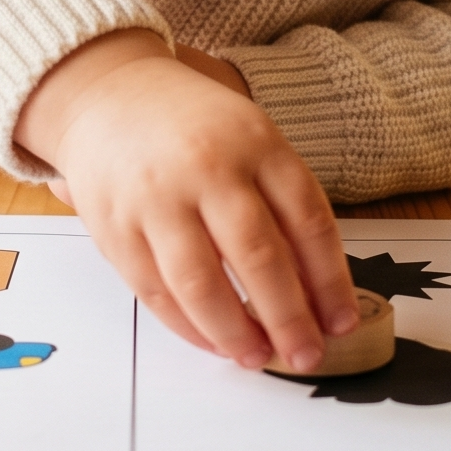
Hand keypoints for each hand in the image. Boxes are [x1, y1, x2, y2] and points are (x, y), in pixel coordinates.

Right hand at [17, 30, 356, 370]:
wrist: (108, 92)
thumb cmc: (195, 128)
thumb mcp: (252, 141)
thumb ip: (283, 205)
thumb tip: (317, 293)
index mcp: (256, 142)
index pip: (307, 220)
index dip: (330, 280)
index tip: (342, 322)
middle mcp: (207, 168)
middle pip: (259, 255)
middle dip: (289, 318)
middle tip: (307, 355)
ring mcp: (156, 198)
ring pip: (201, 283)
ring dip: (235, 332)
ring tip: (258, 357)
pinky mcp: (115, 227)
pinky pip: (156, 292)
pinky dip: (188, 327)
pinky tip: (213, 341)